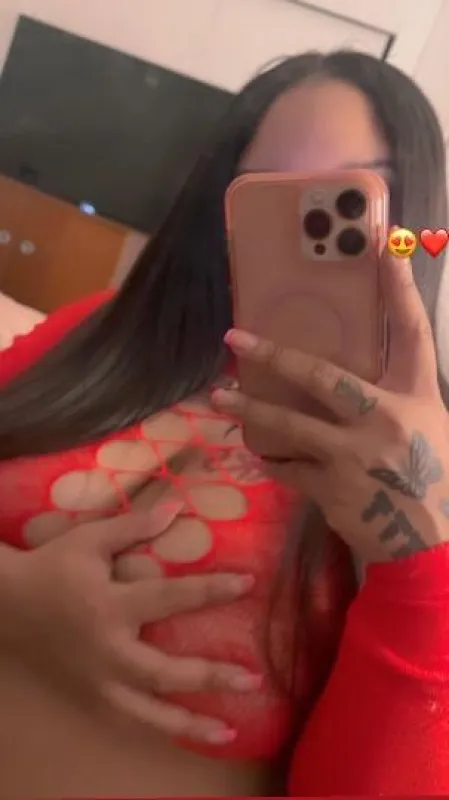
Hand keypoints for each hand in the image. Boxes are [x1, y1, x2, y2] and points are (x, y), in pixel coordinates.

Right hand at [0, 506, 255, 743]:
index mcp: (110, 606)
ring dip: (190, 724)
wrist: (8, 605)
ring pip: (148, 713)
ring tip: (229, 730)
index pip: (171, 598)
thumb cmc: (53, 566)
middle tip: (252, 677)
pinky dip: (158, 729)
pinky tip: (186, 734)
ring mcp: (97, 681)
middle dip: (211, 676)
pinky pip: (128, 720)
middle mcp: (108, 651)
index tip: (249, 584)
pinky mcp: (88, 696)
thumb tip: (176, 507)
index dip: (211, 590)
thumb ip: (135, 525)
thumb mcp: (91, 539)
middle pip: (166, 672)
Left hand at [212, 248, 448, 563]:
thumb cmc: (433, 478)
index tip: (381, 246)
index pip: (412, 332)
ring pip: (290, 425)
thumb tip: (354, 371)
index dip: (398, 289)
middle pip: (323, 376)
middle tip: (235, 339)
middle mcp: (385, 419)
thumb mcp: (428, 425)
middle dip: (276, 356)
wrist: (429, 544)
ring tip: (218, 398)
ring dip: (250, 410)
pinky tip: (256, 451)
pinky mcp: (330, 487)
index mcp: (416, 397)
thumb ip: (396, 394)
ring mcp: (353, 455)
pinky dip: (272, 458)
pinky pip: (288, 467)